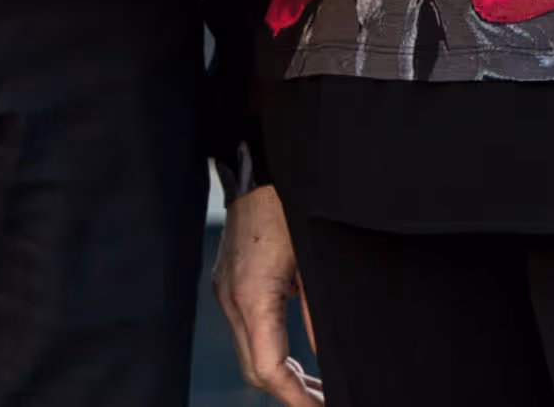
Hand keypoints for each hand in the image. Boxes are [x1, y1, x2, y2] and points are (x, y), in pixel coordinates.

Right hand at [214, 183, 322, 406]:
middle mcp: (231, 299)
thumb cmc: (286, 208)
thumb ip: (317, 316)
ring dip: (280, 376)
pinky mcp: (229, 285)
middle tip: (323, 402)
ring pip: (248, 355)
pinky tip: (295, 360)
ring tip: (315, 388)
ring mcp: (226, 292)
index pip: (268, 370)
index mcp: (251, 297)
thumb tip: (327, 358)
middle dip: (289, 394)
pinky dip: (269, 353)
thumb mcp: (310, 263)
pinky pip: (245, 333)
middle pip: (254, 370)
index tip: (322, 406)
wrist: (257, 171)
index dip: (296, 398)